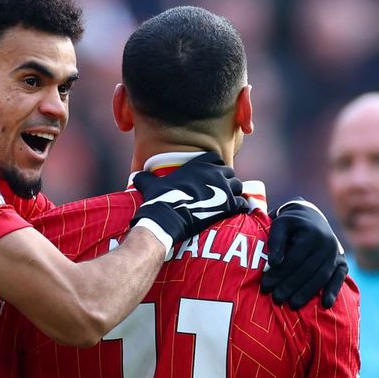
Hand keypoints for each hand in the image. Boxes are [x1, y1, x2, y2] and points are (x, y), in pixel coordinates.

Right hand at [132, 152, 246, 250]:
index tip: (212, 176)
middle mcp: (213, 173)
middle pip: (229, 173)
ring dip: (235, 193)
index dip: (214, 167)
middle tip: (221, 192)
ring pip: (238, 186)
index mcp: (198, 165)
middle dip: (227, 181)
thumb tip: (135, 176)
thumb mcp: (150, 185)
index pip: (214, 159)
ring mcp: (224, 187)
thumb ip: (146, 177)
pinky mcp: (229, 204)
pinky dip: (241, 207)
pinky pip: (242, 202)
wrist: (169, 218)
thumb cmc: (160, 200)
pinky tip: (236, 212)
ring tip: (230, 202)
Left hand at [260, 199, 347, 308]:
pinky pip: (339, 278)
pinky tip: (325, 305)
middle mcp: (327, 244)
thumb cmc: (291, 223)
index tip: (265, 286)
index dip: (279, 274)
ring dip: (307, 293)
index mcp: (312, 234)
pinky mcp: (342, 262)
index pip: (294, 259)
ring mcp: (336, 254)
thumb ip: (275, 241)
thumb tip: (274, 263)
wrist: (312, 217)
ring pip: (321, 277)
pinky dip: (333, 291)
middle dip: (290, 287)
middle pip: (307, 271)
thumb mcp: (280, 224)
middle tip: (276, 299)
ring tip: (292, 306)